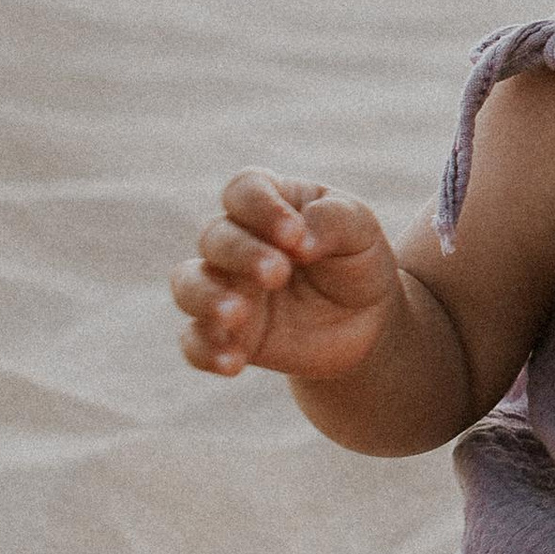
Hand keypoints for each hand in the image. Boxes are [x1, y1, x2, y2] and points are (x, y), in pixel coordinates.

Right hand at [172, 171, 401, 381]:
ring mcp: (226, 288)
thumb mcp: (361, 232)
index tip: (294, 235)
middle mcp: (237, 242)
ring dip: (206, 297)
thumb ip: (334, 221)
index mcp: (269, 203)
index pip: (244, 190)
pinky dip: (206, 351)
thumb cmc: (357, 261)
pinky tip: (232, 363)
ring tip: (236, 315)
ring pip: (188, 285)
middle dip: (242, 254)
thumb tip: (301, 239)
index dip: (260, 208)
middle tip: (278, 274)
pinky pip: (195, 342)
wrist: (366, 323)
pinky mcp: (228, 334)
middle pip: (214, 237)